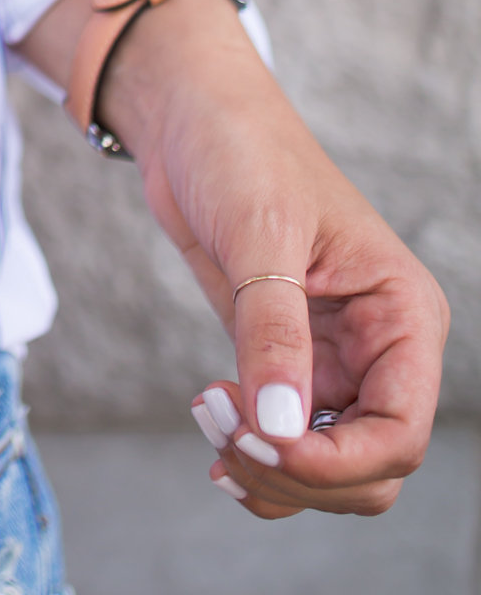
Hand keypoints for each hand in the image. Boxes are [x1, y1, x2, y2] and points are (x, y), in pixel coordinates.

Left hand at [23, 0, 448, 522]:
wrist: (191, 120)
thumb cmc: (241, 151)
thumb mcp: (260, 233)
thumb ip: (273, 334)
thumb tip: (282, 431)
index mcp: (403, 315)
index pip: (401, 431)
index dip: (336, 463)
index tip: (260, 444)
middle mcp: (381, 350)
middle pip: (370, 470)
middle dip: (298, 473)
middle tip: (221, 427)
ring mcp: (334, 365)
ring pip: (330, 471)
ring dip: (271, 473)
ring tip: (209, 421)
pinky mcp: (285, 367)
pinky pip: (289, 447)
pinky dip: (257, 461)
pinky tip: (216, 442)